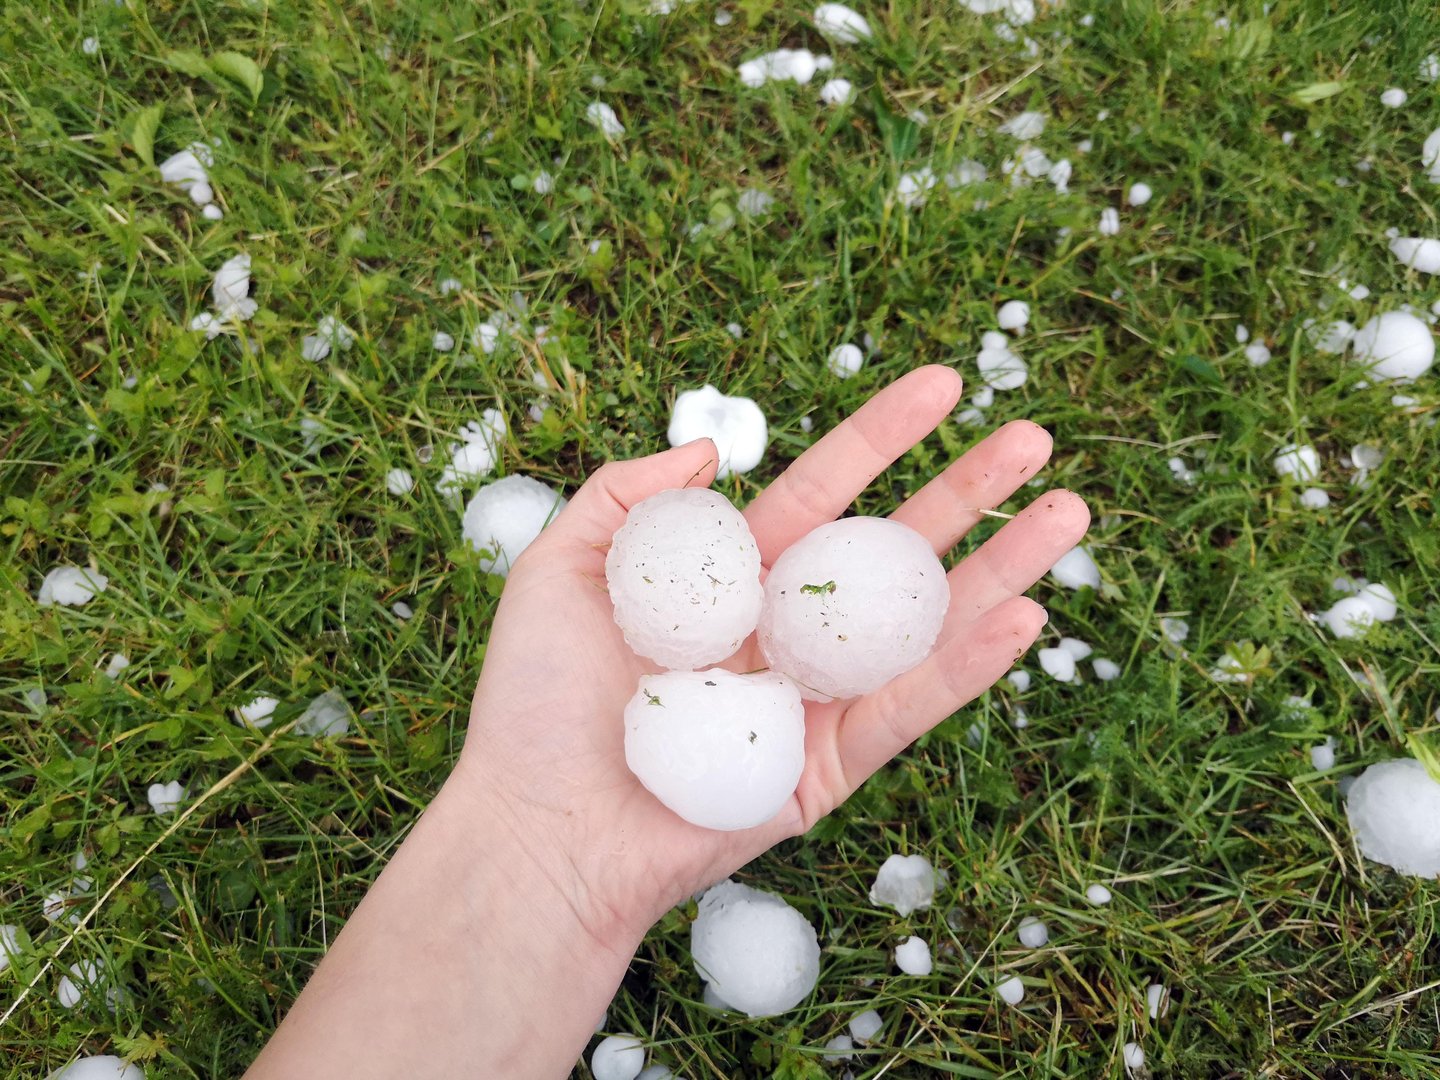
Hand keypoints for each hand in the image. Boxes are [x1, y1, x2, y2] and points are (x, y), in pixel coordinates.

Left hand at [454, 365, 1088, 952]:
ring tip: (1068, 512)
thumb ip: (628, 495)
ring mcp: (811, 701)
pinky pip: (905, 709)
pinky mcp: (826, 771)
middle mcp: (781, 631)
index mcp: (727, 579)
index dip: (880, 437)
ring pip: (920, 624)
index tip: (941, 384)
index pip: (820, 491)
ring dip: (999, 568)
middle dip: (964, 491)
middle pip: (890, 548)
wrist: (536, 828)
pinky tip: (1025, 613)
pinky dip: (964, 667)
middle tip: (1034, 436)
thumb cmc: (535, 704)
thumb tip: (714, 446)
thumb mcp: (561, 569)